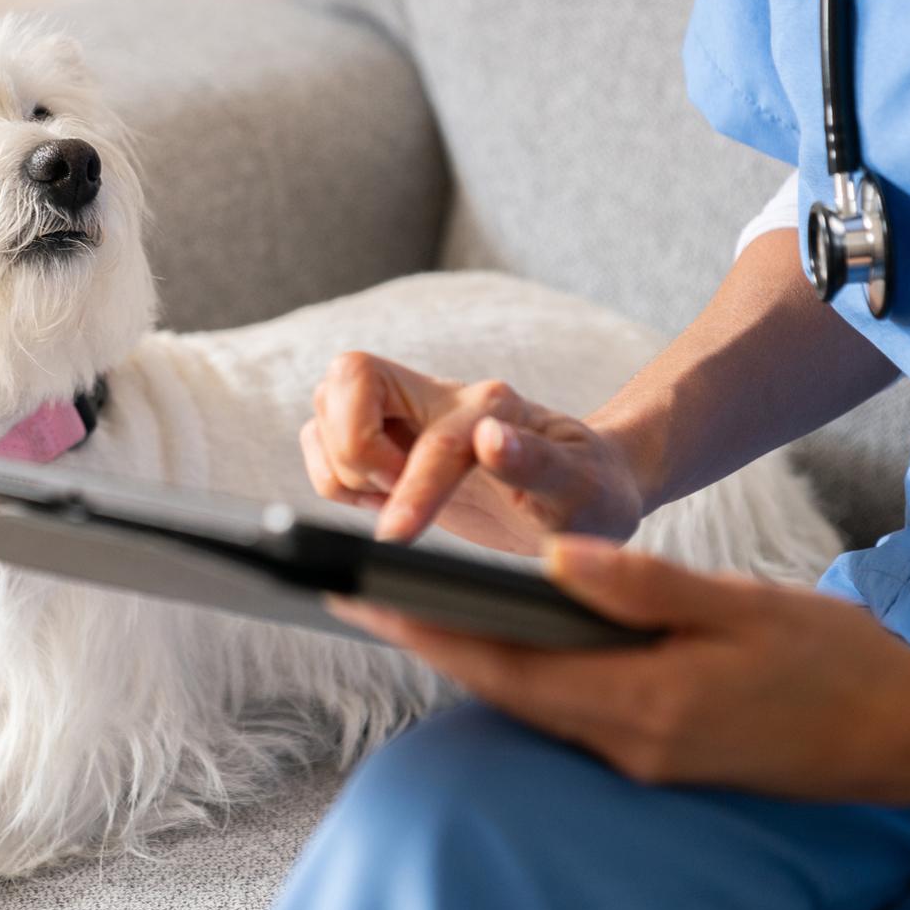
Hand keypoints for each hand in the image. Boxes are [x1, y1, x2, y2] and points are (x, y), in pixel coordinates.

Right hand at [301, 352, 646, 552]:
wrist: (585, 489)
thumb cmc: (587, 492)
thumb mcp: (579, 488)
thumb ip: (537, 463)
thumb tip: (492, 439)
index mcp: (489, 407)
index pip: (432, 439)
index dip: (411, 488)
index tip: (397, 535)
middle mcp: (441, 398)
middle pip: (350, 374)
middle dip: (353, 445)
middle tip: (390, 491)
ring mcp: (408, 415)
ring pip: (325, 406)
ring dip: (340, 463)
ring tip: (386, 497)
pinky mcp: (387, 441)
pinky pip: (322, 440)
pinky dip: (334, 475)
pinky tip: (378, 499)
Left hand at [330, 536, 909, 803]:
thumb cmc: (837, 663)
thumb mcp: (743, 605)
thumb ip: (645, 587)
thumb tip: (552, 563)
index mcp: (640, 704)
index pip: (503, 667)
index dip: (424, 629)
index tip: (358, 593)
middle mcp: (628, 744)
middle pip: (501, 691)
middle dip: (426, 641)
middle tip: (352, 594)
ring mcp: (645, 758)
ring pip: (532, 705)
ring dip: (471, 659)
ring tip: (410, 606)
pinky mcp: (663, 756)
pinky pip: (570, 714)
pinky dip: (525, 675)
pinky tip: (508, 641)